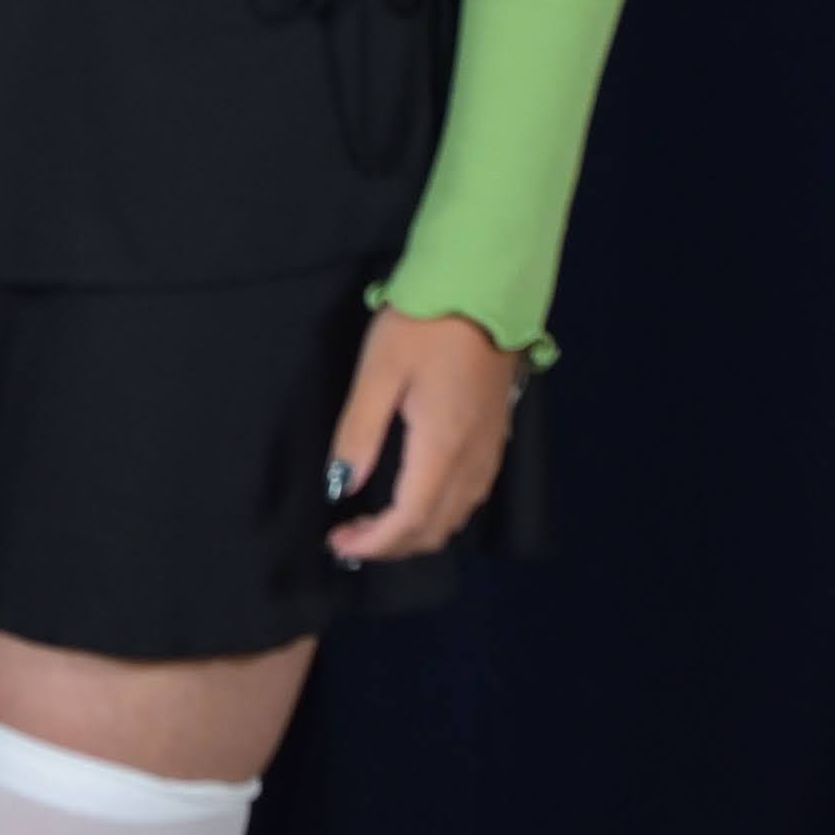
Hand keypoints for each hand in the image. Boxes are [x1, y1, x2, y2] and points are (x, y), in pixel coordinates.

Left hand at [323, 305, 519, 563]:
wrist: (484, 289)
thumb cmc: (425, 325)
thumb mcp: (379, 371)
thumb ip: (359, 433)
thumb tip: (342, 485)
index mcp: (441, 449)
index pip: (408, 521)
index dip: (372, 543)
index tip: (337, 543)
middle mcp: (472, 461)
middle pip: (434, 529)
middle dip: (389, 545)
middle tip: (348, 534)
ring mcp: (490, 452)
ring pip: (455, 518)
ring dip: (414, 532)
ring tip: (373, 521)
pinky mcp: (496, 439)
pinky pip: (469, 498)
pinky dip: (437, 514)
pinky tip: (413, 497)